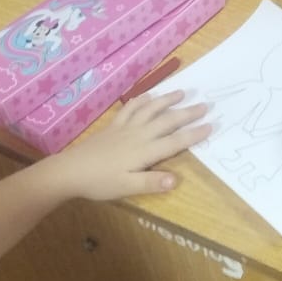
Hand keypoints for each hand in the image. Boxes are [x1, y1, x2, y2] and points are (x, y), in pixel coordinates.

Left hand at [44, 91, 209, 202]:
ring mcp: (126, 127)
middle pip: (167, 121)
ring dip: (167, 100)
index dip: (194, 134)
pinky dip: (142, 100)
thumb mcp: (126, 188)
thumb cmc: (100, 182)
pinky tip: (149, 96)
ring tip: (182, 92)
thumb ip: (151, 183)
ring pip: (151, 109)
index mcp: (145, 151)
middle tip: (205, 105)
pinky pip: (131, 108)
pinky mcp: (114, 126)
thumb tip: (176, 179)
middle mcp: (139, 135)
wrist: (70, 170)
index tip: (211, 125)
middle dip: (187, 113)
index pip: (175, 141)